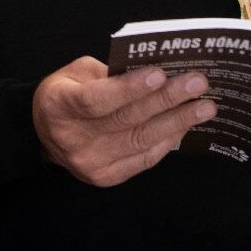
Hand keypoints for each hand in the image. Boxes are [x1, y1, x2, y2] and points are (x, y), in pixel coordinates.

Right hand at [32, 56, 215, 187]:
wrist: (45, 133)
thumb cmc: (67, 93)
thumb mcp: (77, 73)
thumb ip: (110, 73)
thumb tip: (156, 74)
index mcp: (57, 105)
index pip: (96, 99)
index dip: (129, 88)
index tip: (160, 74)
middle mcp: (71, 139)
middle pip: (125, 120)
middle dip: (166, 100)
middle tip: (197, 84)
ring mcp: (89, 162)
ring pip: (140, 141)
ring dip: (177, 122)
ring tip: (204, 106)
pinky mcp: (105, 177)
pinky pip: (144, 159)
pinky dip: (167, 141)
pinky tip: (185, 125)